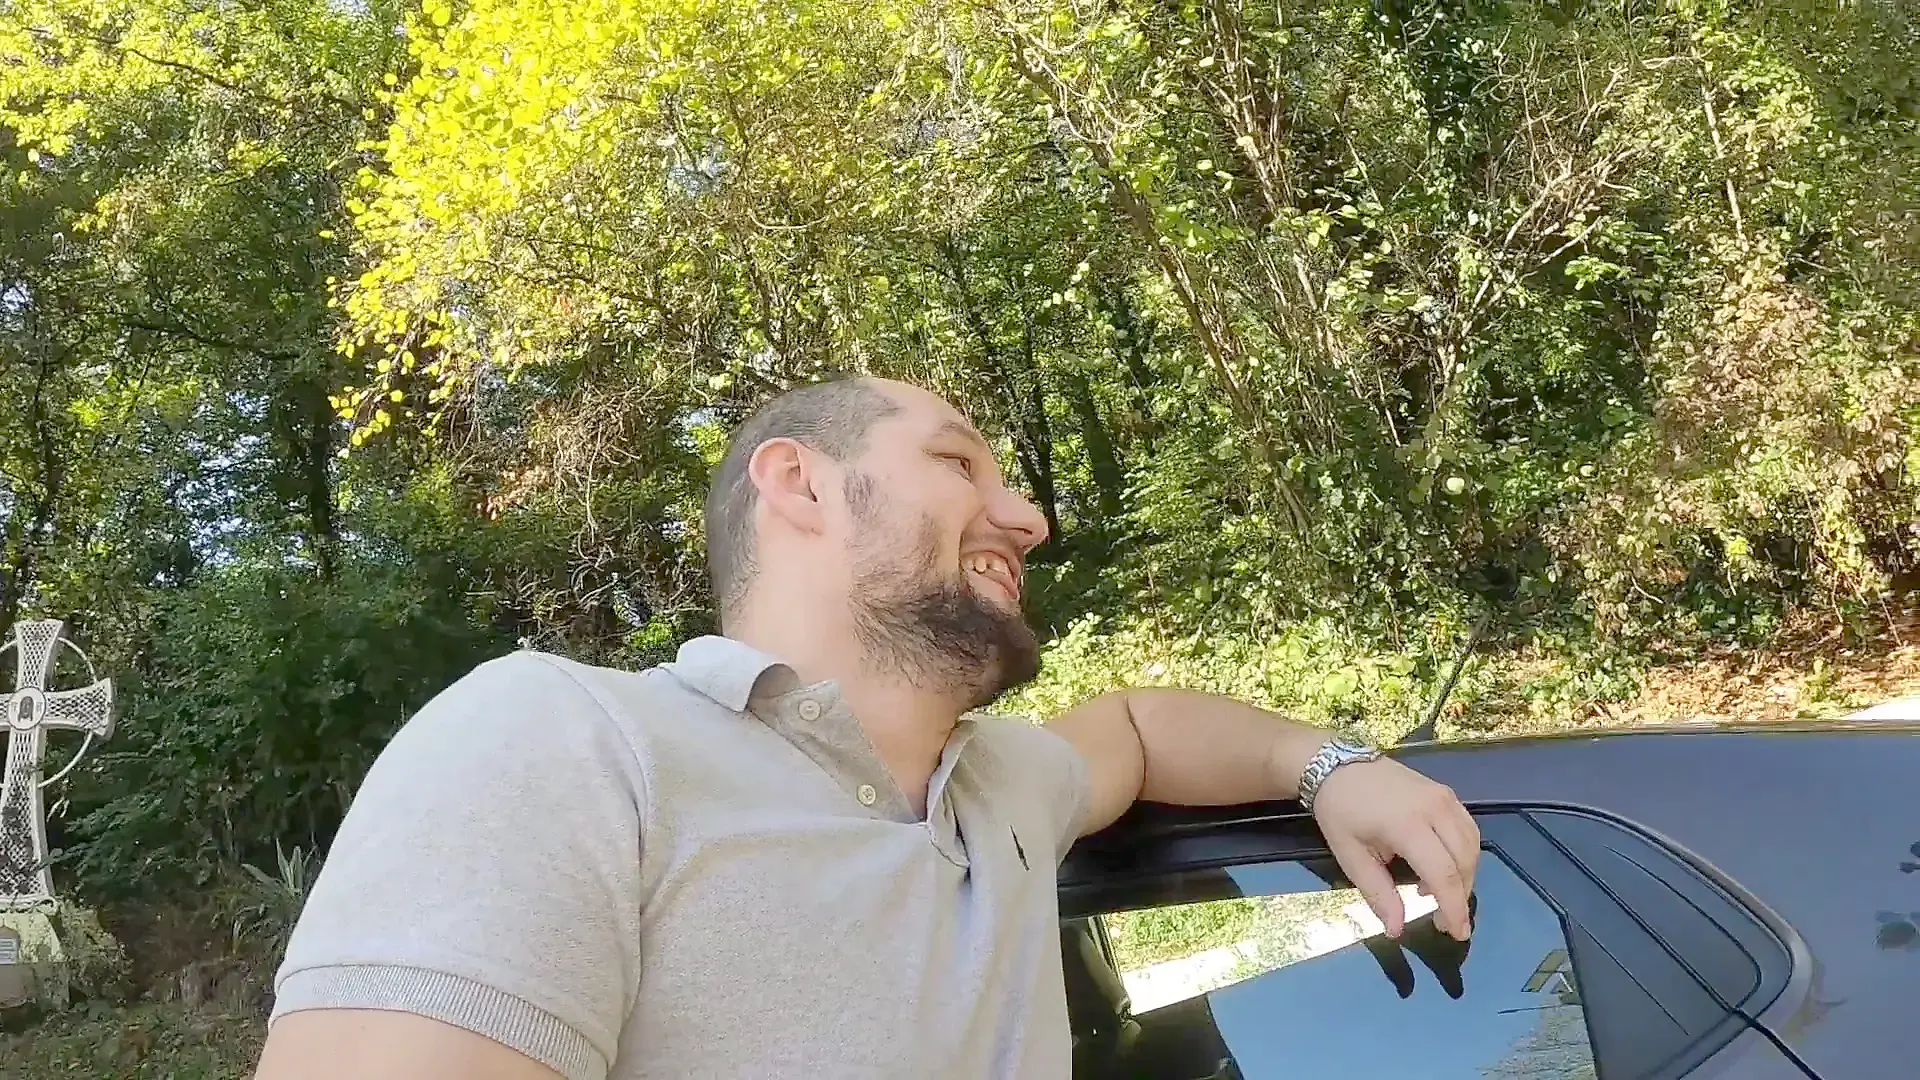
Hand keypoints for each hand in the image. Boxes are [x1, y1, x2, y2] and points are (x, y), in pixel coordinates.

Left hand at [1308, 758, 1477, 941]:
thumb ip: (1378, 893)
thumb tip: (1396, 930)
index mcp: (1407, 825)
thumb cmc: (1339, 811)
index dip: (1454, 908)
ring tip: (1438, 895)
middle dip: (1461, 896)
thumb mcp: (1350, 856)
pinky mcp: (1446, 793)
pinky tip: (1443, 867)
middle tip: (1445, 920)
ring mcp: (1444, 797)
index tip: (1456, 933)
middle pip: (1464, 862)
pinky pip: (1468, 829)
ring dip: (1464, 876)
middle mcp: (1434, 808)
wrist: (1337, 765)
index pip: (1443, 874)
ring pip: (1472, 845)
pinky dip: (1464, 854)